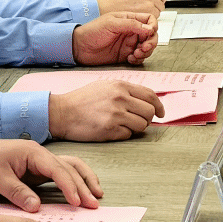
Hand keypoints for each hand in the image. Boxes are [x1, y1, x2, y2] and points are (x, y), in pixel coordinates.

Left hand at [0, 135, 101, 207]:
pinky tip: (80, 192)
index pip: (58, 169)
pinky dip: (73, 181)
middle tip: (94, 204)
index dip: (70, 186)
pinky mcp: (36, 170)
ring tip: (96, 195)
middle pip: (69, 167)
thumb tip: (37, 208)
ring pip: (69, 167)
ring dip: (84, 180)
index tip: (77, 202)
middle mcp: (40, 155)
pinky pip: (60, 174)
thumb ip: (18, 193)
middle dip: (83, 185)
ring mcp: (39, 162)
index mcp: (32, 153)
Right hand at [48, 79, 162, 138]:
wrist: (62, 112)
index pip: (150, 95)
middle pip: (149, 112)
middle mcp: (120, 98)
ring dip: (136, 128)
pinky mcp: (110, 130)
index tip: (161, 113)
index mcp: (121, 86)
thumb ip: (125, 91)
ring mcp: (116, 114)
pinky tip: (112, 130)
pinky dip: (124, 135)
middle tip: (139, 121)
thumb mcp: (105, 86)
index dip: (159, 106)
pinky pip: (128, 135)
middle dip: (148, 119)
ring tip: (123, 125)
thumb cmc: (82, 100)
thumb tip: (146, 100)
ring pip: (142, 126)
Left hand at [73, 10, 157, 64]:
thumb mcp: (111, 23)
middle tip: (144, 47)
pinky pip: (139, 58)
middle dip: (151, 42)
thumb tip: (148, 28)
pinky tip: (130, 59)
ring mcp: (129, 44)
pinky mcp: (125, 55)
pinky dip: (138, 59)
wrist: (79, 47)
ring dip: (145, 52)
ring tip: (136, 54)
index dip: (153, 26)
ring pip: (147, 48)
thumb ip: (131, 24)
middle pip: (151, 36)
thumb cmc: (91, 31)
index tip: (149, 33)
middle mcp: (131, 31)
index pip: (149, 20)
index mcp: (129, 20)